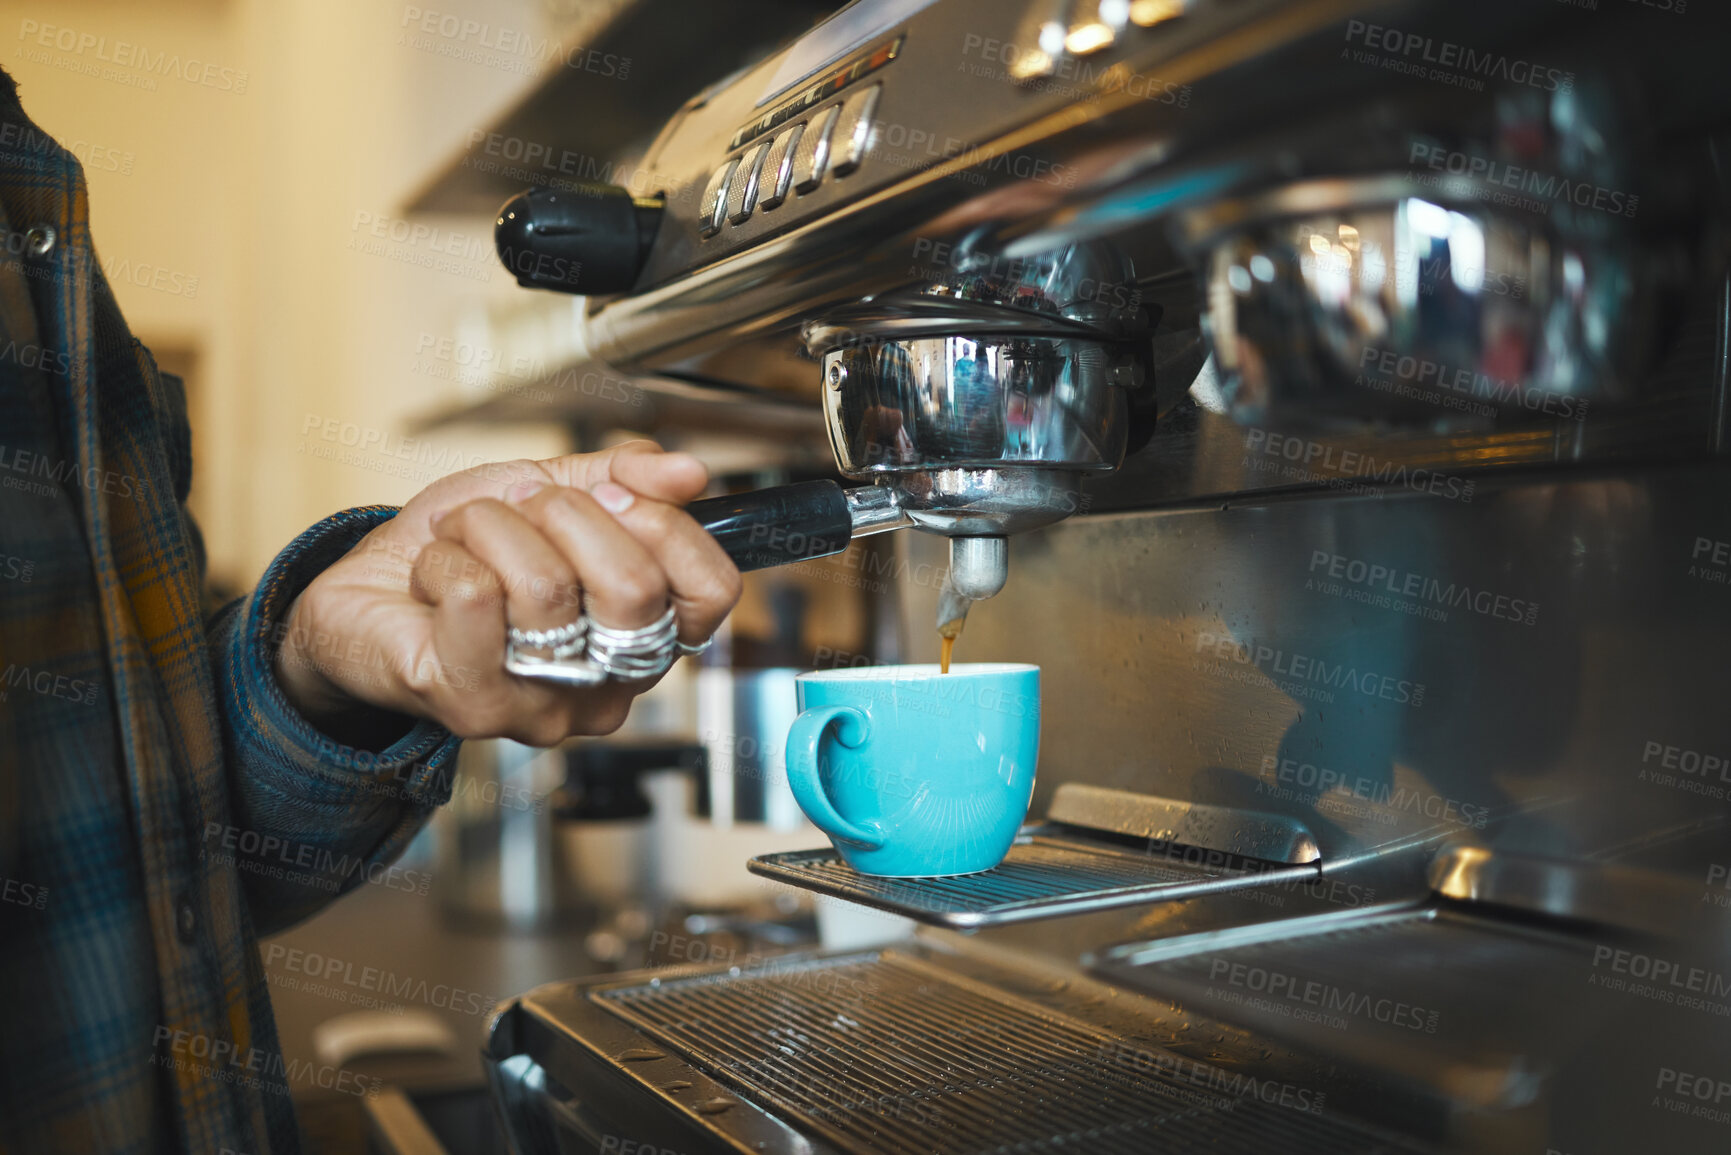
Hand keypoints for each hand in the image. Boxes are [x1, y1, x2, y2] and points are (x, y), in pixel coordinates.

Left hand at [274, 441, 741, 746]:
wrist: (367, 592)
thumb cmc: (466, 555)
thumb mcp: (552, 493)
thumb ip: (624, 478)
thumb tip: (688, 473)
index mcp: (644, 637)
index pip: (710, 593)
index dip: (667, 525)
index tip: (609, 494)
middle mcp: (609, 687)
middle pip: (634, 587)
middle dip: (564, 514)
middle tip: (520, 509)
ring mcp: (546, 707)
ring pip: (545, 585)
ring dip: (489, 528)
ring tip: (464, 538)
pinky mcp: (476, 708)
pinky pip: (478, 599)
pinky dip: (446, 558)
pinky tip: (435, 576)